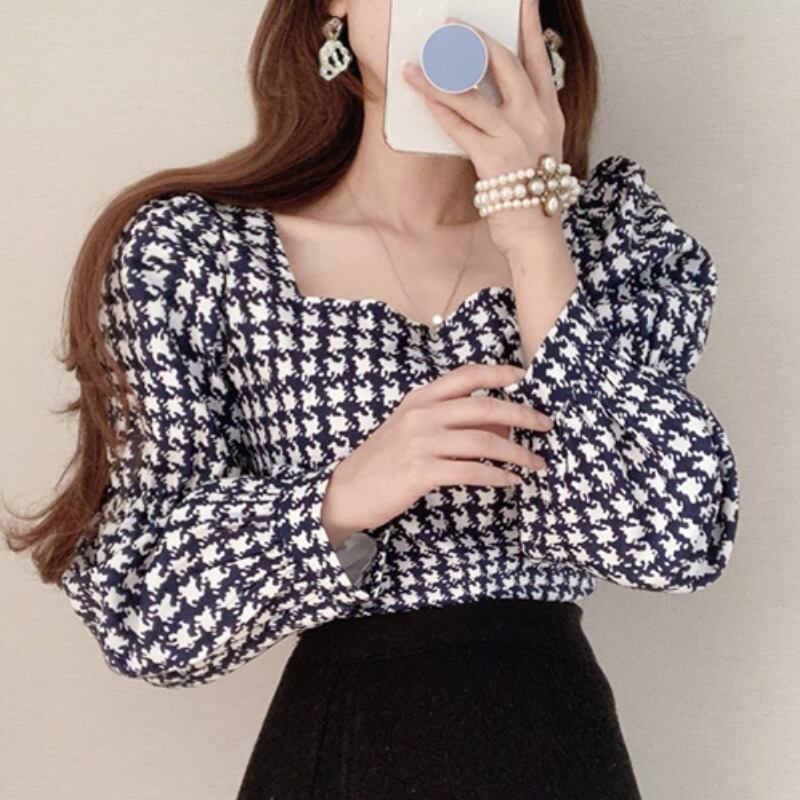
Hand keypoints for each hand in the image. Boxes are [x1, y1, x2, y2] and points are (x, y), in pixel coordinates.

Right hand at [320, 363, 553, 543]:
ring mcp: (421, 442)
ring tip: (536, 463)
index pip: (466, 375)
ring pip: (484, 441)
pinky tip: (511, 481)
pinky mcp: (422, 472)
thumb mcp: (410, 429)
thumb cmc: (382, 461)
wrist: (347, 491)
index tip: (524, 376)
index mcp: (420, 399)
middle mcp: (422, 414)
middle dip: (523, 415)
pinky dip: (497, 476)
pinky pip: (471, 471)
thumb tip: (496, 420)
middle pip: (485, 407)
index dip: (498, 373)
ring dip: (518, 453)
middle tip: (547, 425)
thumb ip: (445, 418)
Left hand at [401, 0, 565, 255]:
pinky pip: (460, 125)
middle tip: (453, 23)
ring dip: (442, 74)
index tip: (524, 2)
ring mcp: (516, 137)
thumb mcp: (539, 152)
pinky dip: (439, 108)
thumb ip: (524, 124)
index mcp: (550, 115)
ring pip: (474, 93)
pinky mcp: (494, 157)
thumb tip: (496, 104)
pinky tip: (422, 95)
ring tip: (419, 62)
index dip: (530, 28)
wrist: (536, 236)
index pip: (539, 61)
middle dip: (475, 39)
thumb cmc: (532, 197)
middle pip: (506, 64)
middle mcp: (537, 119)